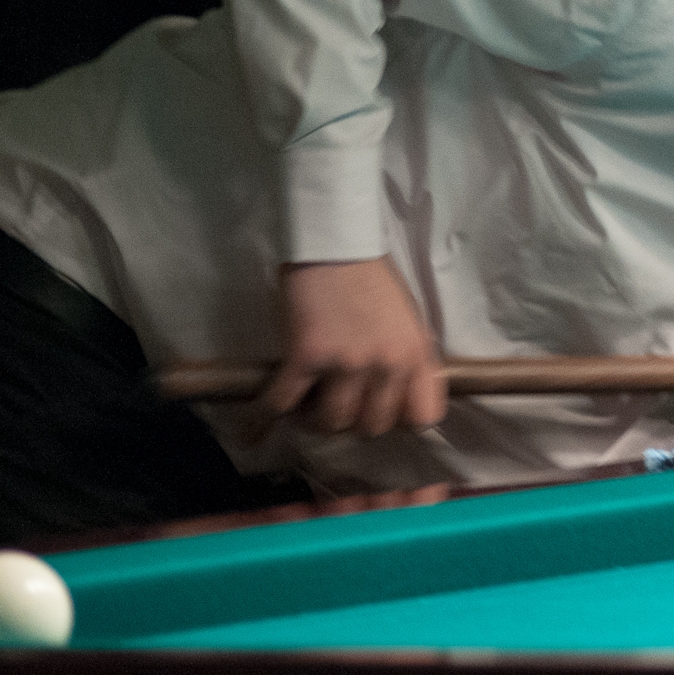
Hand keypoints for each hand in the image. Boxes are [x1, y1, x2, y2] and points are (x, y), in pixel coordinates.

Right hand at [260, 258, 446, 436]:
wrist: (335, 243)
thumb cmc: (370, 279)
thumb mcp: (406, 322)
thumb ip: (404, 359)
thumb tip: (395, 397)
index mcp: (416, 354)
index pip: (422, 417)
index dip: (400, 422)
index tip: (381, 414)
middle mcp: (386, 363)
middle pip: (371, 427)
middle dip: (352, 423)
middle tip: (335, 406)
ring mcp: (347, 361)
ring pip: (330, 423)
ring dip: (314, 421)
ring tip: (304, 406)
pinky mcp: (306, 354)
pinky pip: (282, 404)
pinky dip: (262, 420)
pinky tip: (251, 431)